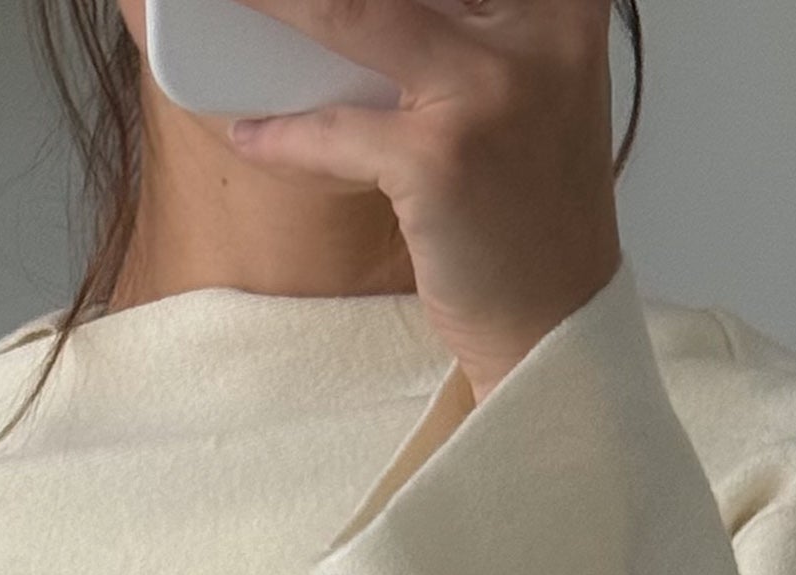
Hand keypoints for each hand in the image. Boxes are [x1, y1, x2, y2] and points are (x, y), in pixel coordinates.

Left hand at [223, 0, 621, 401]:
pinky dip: (284, 135)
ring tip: (233, 3)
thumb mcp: (530, 86)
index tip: (331, 2)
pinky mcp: (442, 159)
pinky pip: (335, 130)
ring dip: (277, 5)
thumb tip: (366, 17)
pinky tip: (252, 133)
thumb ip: (481, 30)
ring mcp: (487, 90)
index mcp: (562, 3)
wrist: (554, 321)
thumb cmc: (531, 206)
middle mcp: (537, 28)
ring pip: (352, 13)